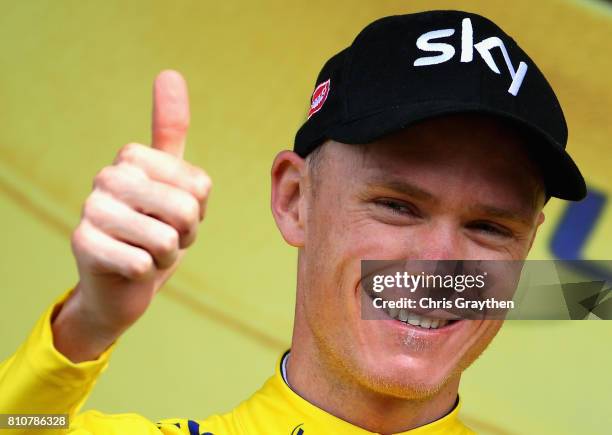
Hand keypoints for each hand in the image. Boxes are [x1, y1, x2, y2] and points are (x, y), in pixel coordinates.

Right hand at [52, 71, 210, 361]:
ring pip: (166, 239)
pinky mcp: (82, 244)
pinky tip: (130, 269)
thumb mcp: (173, 183)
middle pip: (186, 210)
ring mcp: (91, 208)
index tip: (176, 215)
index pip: (200, 187)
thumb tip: (169, 72)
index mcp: (133, 158)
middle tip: (165, 238)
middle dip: (185, 236)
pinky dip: (147, 274)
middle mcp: (107, 176)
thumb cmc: (154, 230)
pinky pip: (143, 264)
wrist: (121, 284)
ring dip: (166, 256)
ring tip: (147, 251)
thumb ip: (172, 132)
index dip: (199, 211)